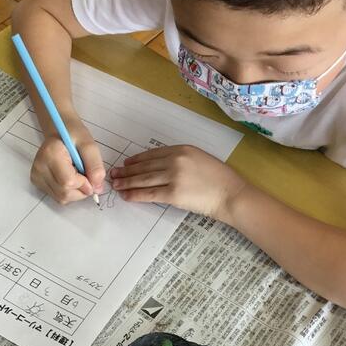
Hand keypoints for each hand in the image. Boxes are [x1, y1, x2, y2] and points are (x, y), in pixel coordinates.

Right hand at [30, 118, 105, 204]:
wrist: (59, 132)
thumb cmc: (74, 136)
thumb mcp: (90, 145)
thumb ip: (95, 166)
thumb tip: (97, 188)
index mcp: (51, 153)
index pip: (68, 182)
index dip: (84, 183)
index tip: (89, 174)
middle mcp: (40, 166)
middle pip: (65, 193)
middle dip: (81, 189)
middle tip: (85, 174)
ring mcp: (36, 176)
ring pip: (62, 198)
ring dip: (76, 192)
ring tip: (77, 174)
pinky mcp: (37, 182)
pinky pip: (58, 197)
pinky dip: (69, 192)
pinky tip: (70, 178)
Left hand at [109, 145, 246, 218]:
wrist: (231, 194)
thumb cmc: (219, 179)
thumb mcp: (200, 159)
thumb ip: (180, 159)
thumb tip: (160, 166)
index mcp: (182, 149)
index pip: (152, 154)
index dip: (136, 160)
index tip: (126, 163)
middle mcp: (175, 160)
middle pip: (144, 166)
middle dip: (126, 171)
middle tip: (114, 174)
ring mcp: (173, 176)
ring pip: (143, 179)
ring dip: (126, 182)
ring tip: (116, 185)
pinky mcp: (173, 194)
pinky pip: (148, 193)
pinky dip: (135, 194)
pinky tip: (126, 195)